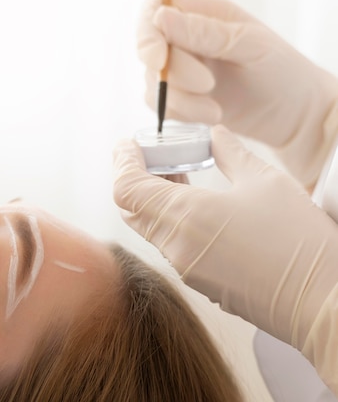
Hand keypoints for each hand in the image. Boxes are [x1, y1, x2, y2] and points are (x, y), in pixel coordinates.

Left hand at [113, 125, 337, 352]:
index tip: (130, 145)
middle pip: (131, 208)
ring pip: (149, 227)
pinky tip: (196, 204)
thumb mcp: (265, 181)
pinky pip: (169, 244)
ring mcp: (184, 267)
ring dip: (153, 199)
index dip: (122, 162)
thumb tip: (215, 135)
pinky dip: (170, 220)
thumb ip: (231, 153)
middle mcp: (174, 245)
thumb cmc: (297, 241)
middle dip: (135, 178)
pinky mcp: (198, 281)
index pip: (126, 188)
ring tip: (180, 174)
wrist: (321, 303)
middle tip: (158, 157)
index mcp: (183, 216)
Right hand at [137, 0, 337, 187]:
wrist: (295, 116)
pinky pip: (162, 106)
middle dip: (175, 73)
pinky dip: (182, 114)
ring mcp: (182, 71)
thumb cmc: (283, 72)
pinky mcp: (182, 100)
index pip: (155, 10)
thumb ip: (204, 33)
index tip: (157, 59)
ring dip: (181, 101)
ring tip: (216, 111)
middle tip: (208, 85)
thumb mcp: (249, 45)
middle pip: (151, 50)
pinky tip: (212, 115)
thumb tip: (160, 17)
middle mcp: (187, 40)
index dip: (147, 33)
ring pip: (153, 82)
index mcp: (204, 14)